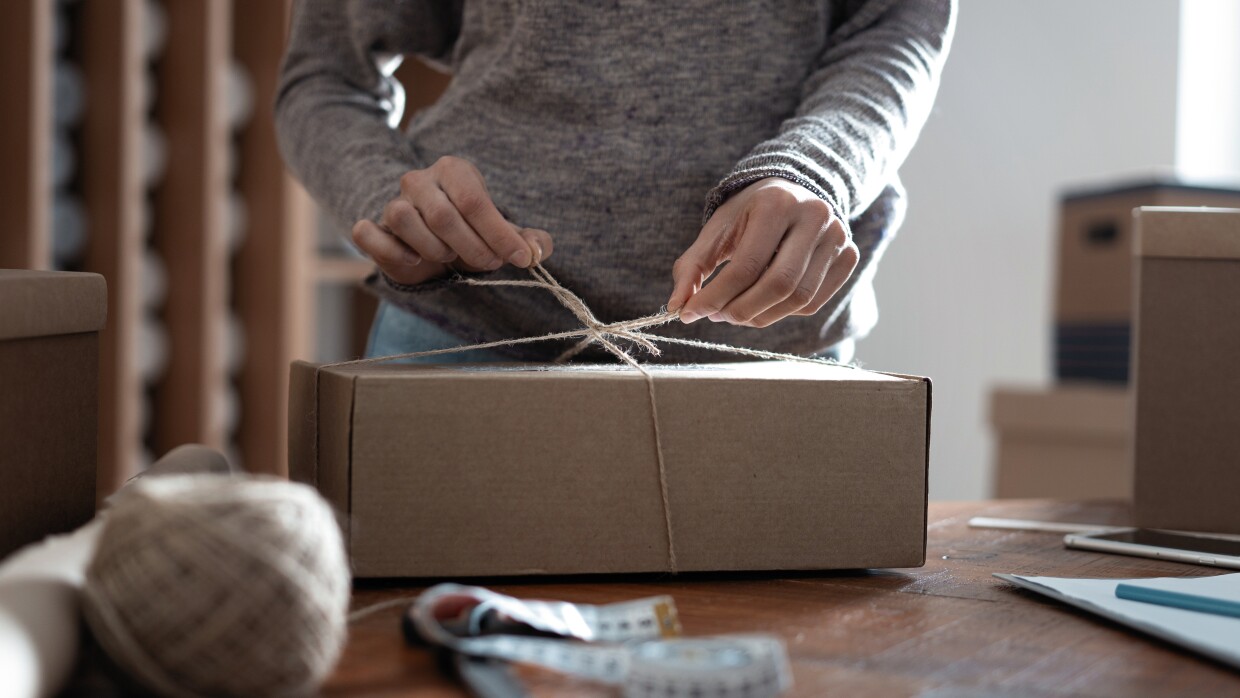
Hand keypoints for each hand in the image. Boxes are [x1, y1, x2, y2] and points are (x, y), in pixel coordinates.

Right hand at [351, 156, 552, 284]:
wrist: (429, 242)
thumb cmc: (469, 233)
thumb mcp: (501, 233)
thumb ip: (526, 240)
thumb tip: (538, 250)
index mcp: (454, 171)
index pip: (475, 202)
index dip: (500, 235)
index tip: (521, 259)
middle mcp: (419, 180)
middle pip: (443, 215)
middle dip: (473, 248)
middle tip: (489, 263)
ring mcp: (392, 201)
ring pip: (404, 220)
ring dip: (434, 250)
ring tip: (449, 256)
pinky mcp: (373, 226)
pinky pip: (367, 233)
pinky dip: (391, 251)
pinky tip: (414, 259)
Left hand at [668, 178, 857, 327]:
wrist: (793, 191)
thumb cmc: (749, 213)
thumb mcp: (717, 230)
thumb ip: (692, 266)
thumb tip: (677, 308)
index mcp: (776, 203)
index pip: (746, 265)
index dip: (716, 297)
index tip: (692, 313)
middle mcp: (814, 216)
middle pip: (778, 285)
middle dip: (740, 310)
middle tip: (716, 316)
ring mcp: (837, 237)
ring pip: (799, 299)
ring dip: (761, 316)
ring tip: (736, 313)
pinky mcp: (848, 256)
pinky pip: (813, 302)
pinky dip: (783, 312)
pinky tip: (763, 305)